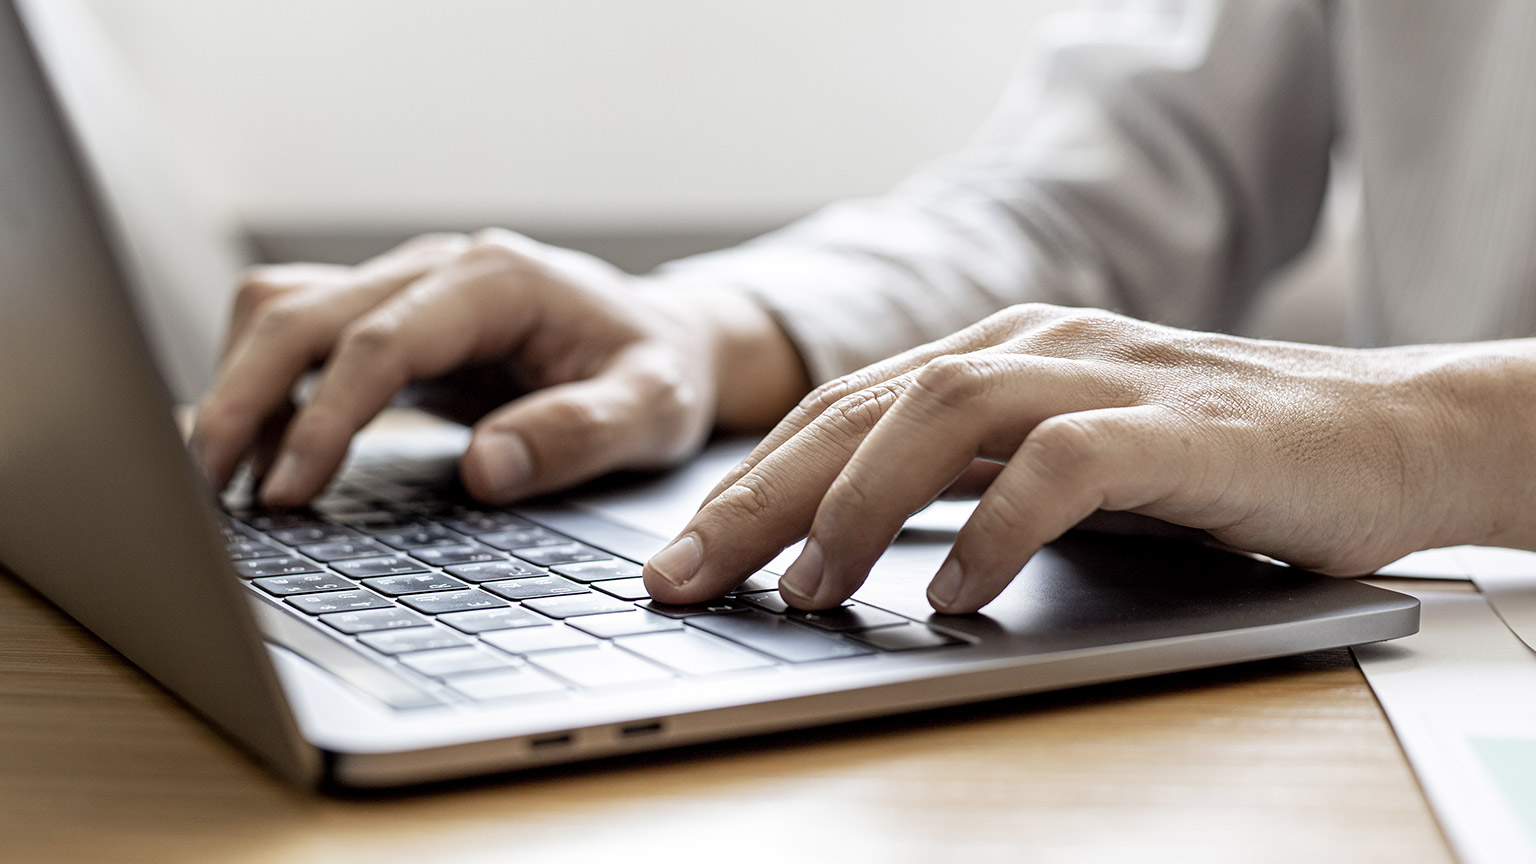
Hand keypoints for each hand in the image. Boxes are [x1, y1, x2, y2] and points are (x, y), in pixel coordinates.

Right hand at [193, 229, 806, 505]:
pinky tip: (260, 451)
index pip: (382, 339)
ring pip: (283, 310)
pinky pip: (300, 333)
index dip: (326, 416)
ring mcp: (407, 285)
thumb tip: (485, 466)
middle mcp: (439, 268)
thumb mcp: (653, 409)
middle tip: (212, 491)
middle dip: (247, 398)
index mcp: (500, 278)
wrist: (660, 339)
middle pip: (304, 312)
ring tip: (223, 477)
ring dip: (241, 385)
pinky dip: (265, 384)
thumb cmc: (657, 372)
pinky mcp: (389, 315)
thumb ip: (579, 433)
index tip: (289, 490)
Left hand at [642, 303, 1492, 613]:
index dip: (749, 483)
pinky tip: (954, 593)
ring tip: (807, 590)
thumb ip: (967, 481)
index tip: (680, 560)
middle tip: (688, 580)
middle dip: (761, 497)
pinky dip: (996, 527)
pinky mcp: (1180, 425)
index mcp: (996, 356)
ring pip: (944, 410)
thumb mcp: (1063, 464)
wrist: (1387, 435)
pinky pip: (1064, 463)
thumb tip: (841, 550)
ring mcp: (1106, 377)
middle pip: (863, 406)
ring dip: (857, 505)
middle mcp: (1035, 349)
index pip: (841, 410)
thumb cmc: (1211, 465)